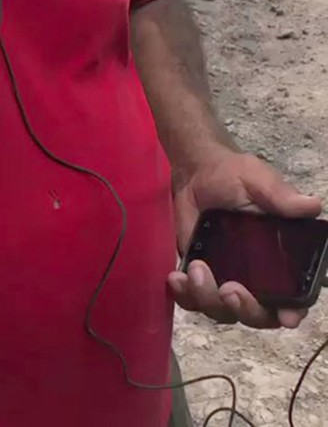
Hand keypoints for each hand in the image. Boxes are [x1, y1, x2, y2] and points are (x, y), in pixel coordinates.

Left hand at [170, 147, 322, 329]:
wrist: (196, 172)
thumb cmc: (234, 175)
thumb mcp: (258, 180)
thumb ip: (281, 197)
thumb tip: (313, 205)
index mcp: (280, 259)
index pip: (294, 297)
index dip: (292, 311)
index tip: (286, 316)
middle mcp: (257, 278)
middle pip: (258, 315)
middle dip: (245, 309)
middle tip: (229, 289)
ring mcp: (226, 279)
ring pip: (222, 311)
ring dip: (208, 298)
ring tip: (194, 269)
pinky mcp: (198, 277)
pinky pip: (193, 300)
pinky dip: (185, 296)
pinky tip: (176, 277)